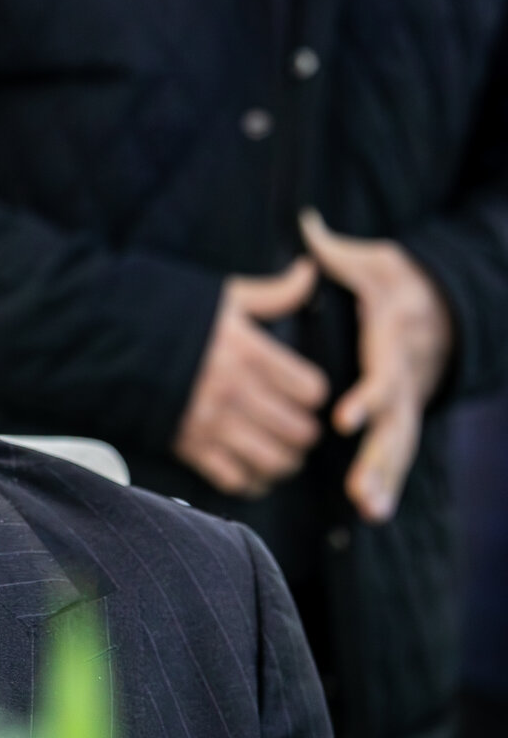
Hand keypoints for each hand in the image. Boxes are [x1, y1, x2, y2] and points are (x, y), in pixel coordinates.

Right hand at [174, 259, 329, 497]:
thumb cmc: (164, 314)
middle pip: (299, 431)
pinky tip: (250, 469)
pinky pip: (235, 479)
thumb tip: (310, 272)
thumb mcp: (222, 297)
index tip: (302, 393)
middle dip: (303, 432)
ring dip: (283, 460)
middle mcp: (236, 390)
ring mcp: (212, 422)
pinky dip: (249, 480)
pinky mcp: (187, 445)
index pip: (311, 389)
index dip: (312, 394)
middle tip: (296, 427)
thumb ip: (271, 293)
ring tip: (279, 452)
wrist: (103, 339)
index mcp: (249, 351)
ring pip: (274, 461)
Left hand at [300, 209, 451, 522]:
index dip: (366, 397)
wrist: (429, 303)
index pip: (380, 375)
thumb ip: (336, 253)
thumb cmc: (387, 283)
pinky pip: (395, 454)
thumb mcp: (368, 262)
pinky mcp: (400, 417)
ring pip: (398, 446)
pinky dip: (388, 483)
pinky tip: (373, 512)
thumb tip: (308, 225)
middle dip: (379, 460)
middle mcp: (403, 379)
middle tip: (359, 493)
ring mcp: (406, 402)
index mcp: (391, 344)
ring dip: (384, 480)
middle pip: (394, 425)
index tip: (343, 419)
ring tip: (368, 511)